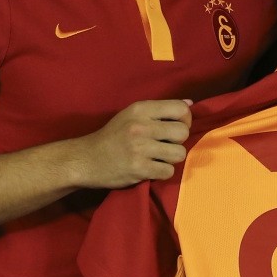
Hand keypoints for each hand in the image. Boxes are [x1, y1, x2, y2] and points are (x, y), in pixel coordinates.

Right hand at [75, 99, 192, 188]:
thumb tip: (190, 104)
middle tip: (167, 145)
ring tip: (158, 157)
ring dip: (171, 158)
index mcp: (140, 109)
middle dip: (179, 141)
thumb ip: (160, 110)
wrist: (86, 159)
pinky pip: (168, 171)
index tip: (177, 127)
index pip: (180, 109)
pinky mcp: (139, 169)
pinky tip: (151, 168)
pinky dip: (162, 172)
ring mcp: (140, 148)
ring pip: (179, 154)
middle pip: (183, 132)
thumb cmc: (112, 136)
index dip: (185, 119)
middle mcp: (141, 126)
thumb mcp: (132, 115)